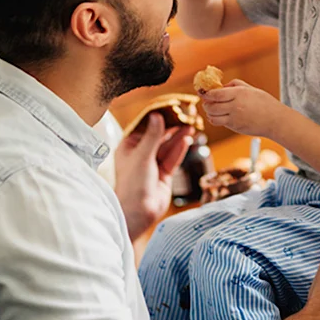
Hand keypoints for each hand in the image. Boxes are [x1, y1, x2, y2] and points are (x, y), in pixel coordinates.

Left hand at [113, 113, 193, 239]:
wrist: (138, 212)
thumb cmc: (132, 185)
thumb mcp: (142, 156)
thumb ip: (152, 136)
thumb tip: (157, 116)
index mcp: (128, 147)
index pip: (144, 126)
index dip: (157, 116)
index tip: (170, 106)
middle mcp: (140, 153)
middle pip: (158, 135)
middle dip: (171, 126)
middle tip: (185, 115)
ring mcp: (153, 164)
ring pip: (168, 146)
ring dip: (178, 136)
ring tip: (190, 125)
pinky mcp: (164, 173)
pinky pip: (173, 158)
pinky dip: (180, 149)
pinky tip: (187, 140)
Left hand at [201, 79, 285, 136]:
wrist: (275, 120)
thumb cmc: (264, 103)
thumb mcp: (251, 89)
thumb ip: (234, 85)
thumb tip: (221, 86)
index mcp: (240, 94)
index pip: (216, 94)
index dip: (206, 93)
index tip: (203, 91)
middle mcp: (235, 106)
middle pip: (211, 106)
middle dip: (206, 103)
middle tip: (206, 100)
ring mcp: (235, 119)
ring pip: (212, 117)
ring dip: (209, 112)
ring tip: (212, 108)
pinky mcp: (235, 127)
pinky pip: (219, 123)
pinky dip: (216, 119)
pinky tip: (220, 115)